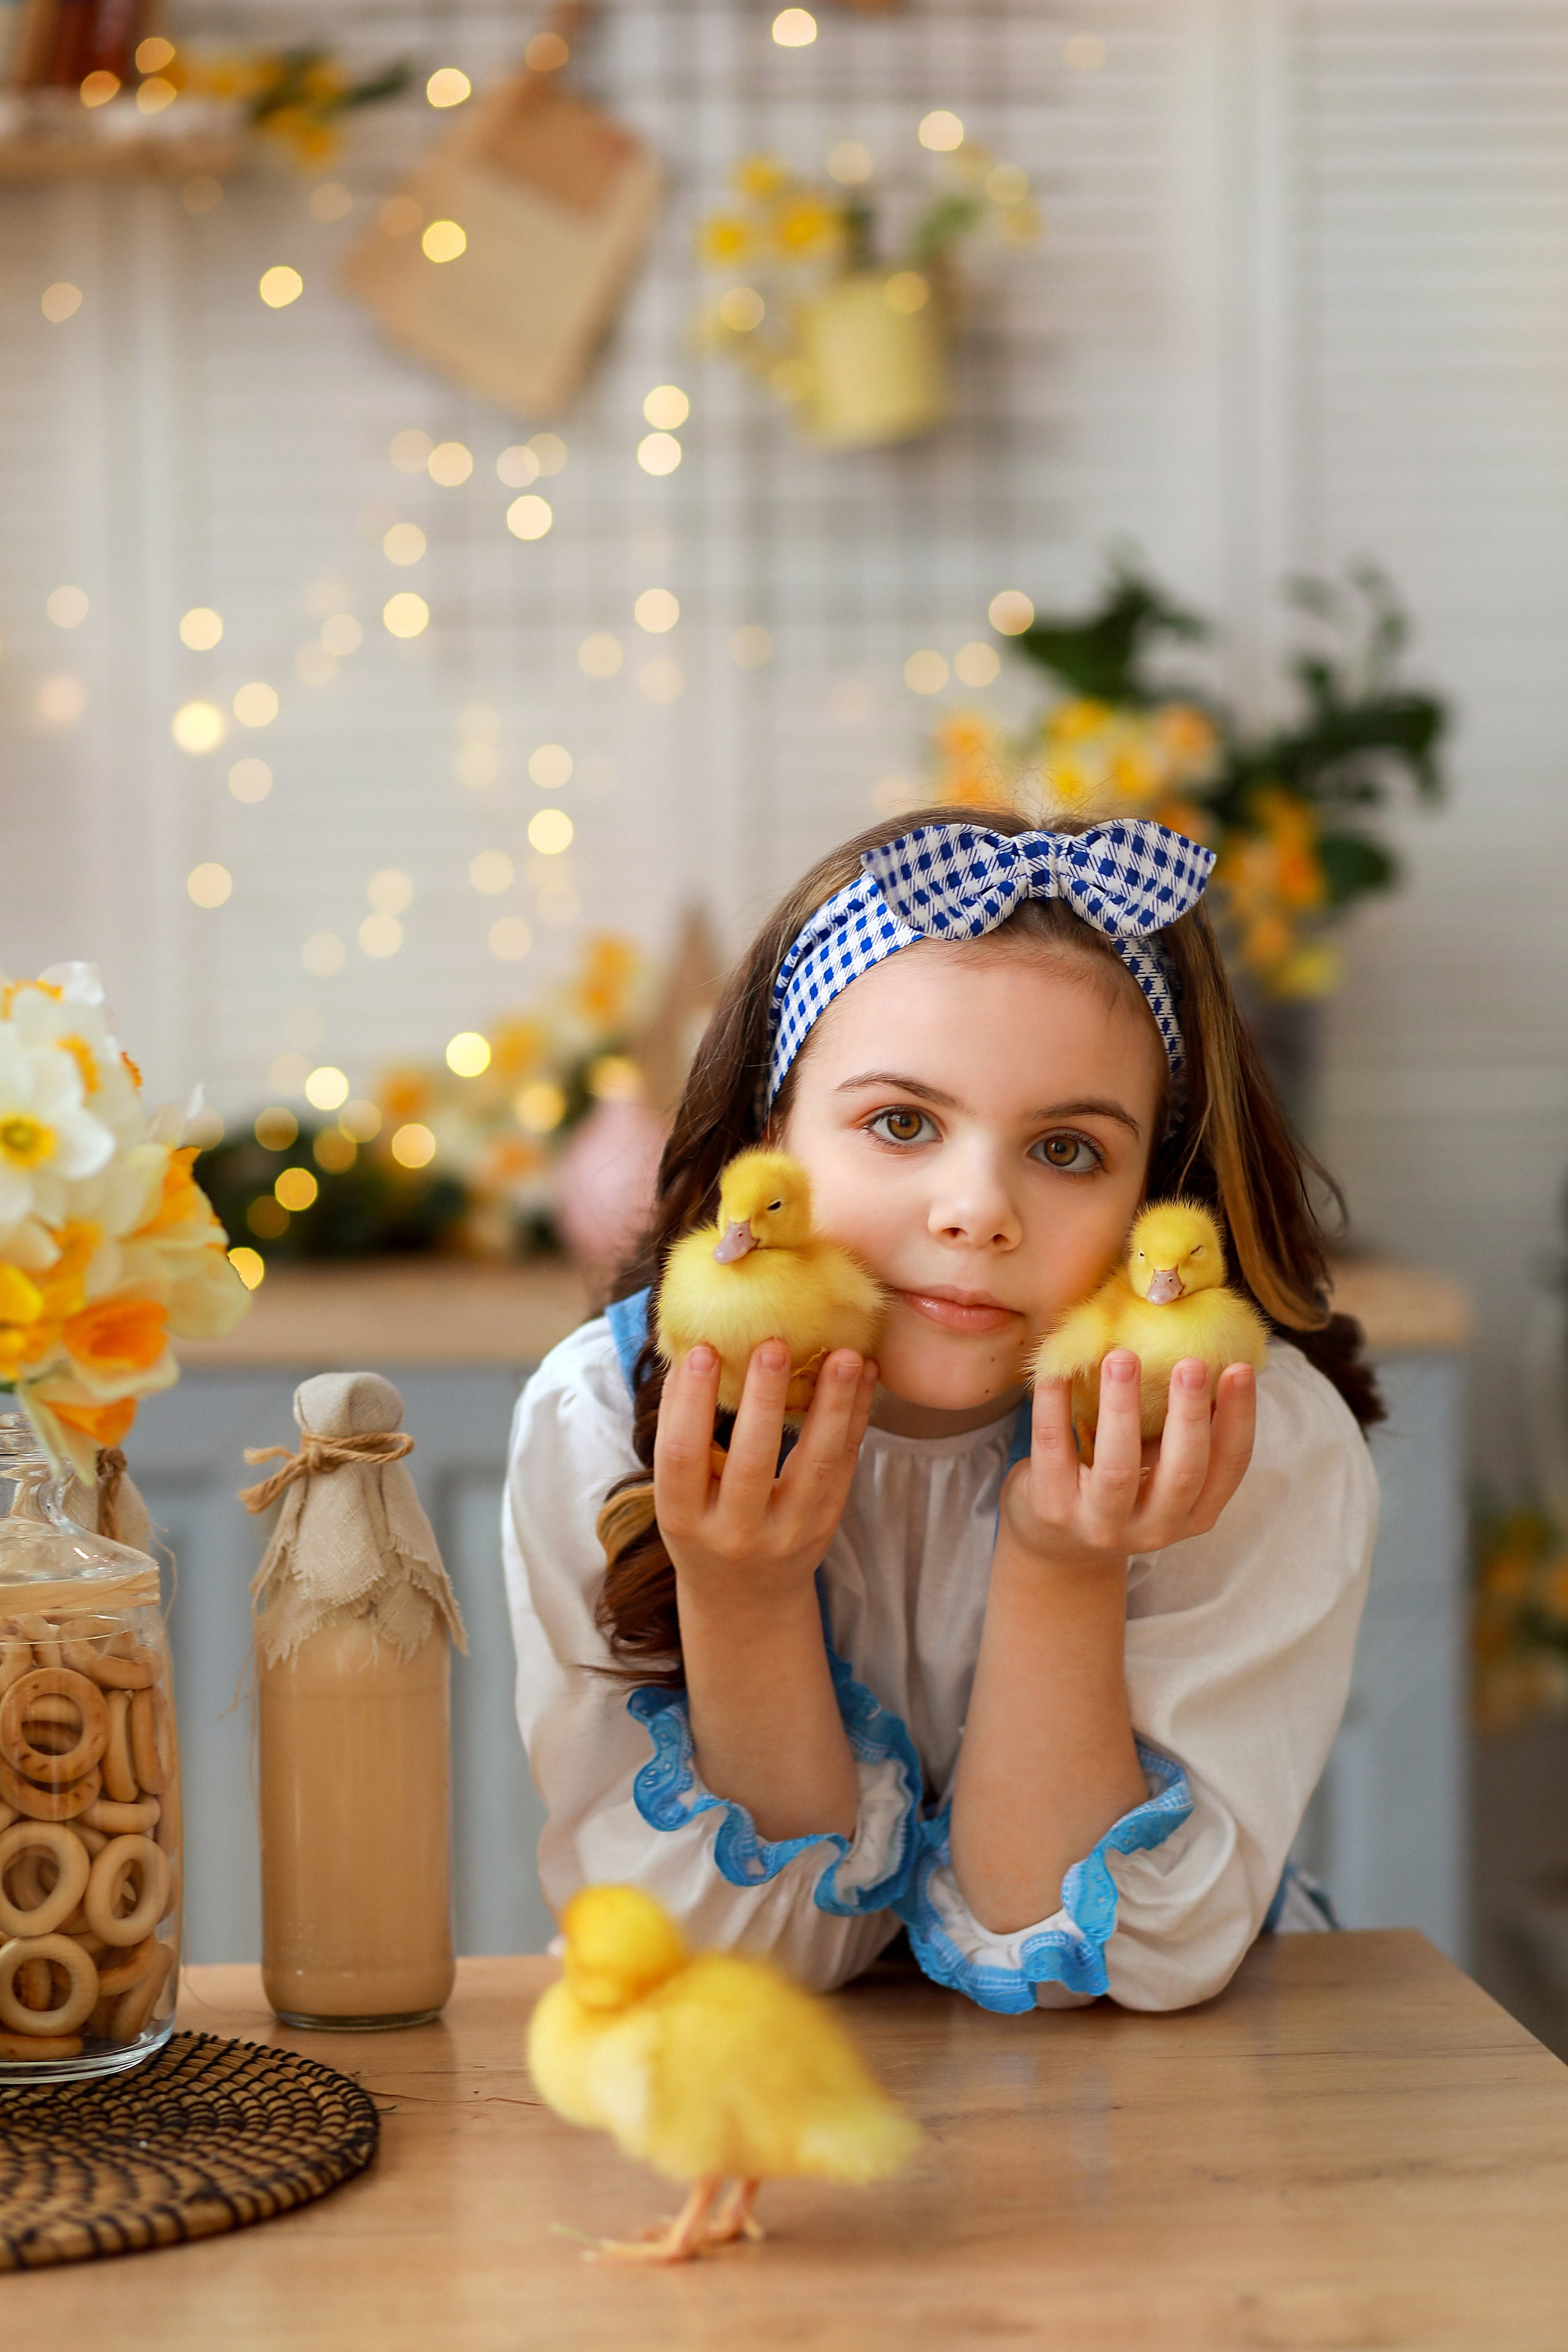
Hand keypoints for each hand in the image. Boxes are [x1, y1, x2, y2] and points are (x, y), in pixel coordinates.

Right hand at [654, 1342, 877, 1621]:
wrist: (745, 1597)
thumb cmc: (703, 1527)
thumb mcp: (678, 1495)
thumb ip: (681, 1434)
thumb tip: (688, 1352)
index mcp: (684, 1519)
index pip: (680, 1458)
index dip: (689, 1404)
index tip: (701, 1351)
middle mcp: (735, 1532)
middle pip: (752, 1462)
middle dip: (765, 1401)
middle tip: (775, 1345)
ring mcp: (787, 1532)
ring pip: (816, 1465)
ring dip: (834, 1405)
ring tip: (846, 1355)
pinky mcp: (826, 1524)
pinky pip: (845, 1465)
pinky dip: (856, 1418)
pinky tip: (866, 1377)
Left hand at [1001, 1351, 1255, 1572]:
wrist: (1056, 1545)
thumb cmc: (1120, 1488)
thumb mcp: (1160, 1469)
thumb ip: (1183, 1429)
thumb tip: (1211, 1353)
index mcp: (1193, 1513)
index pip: (1229, 1466)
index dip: (1239, 1418)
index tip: (1241, 1369)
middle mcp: (1155, 1528)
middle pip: (1182, 1472)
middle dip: (1189, 1415)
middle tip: (1191, 1363)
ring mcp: (1100, 1524)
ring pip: (1118, 1468)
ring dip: (1123, 1408)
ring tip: (1122, 1358)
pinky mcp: (1053, 1509)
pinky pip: (1054, 1449)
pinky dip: (1054, 1405)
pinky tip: (1057, 1370)